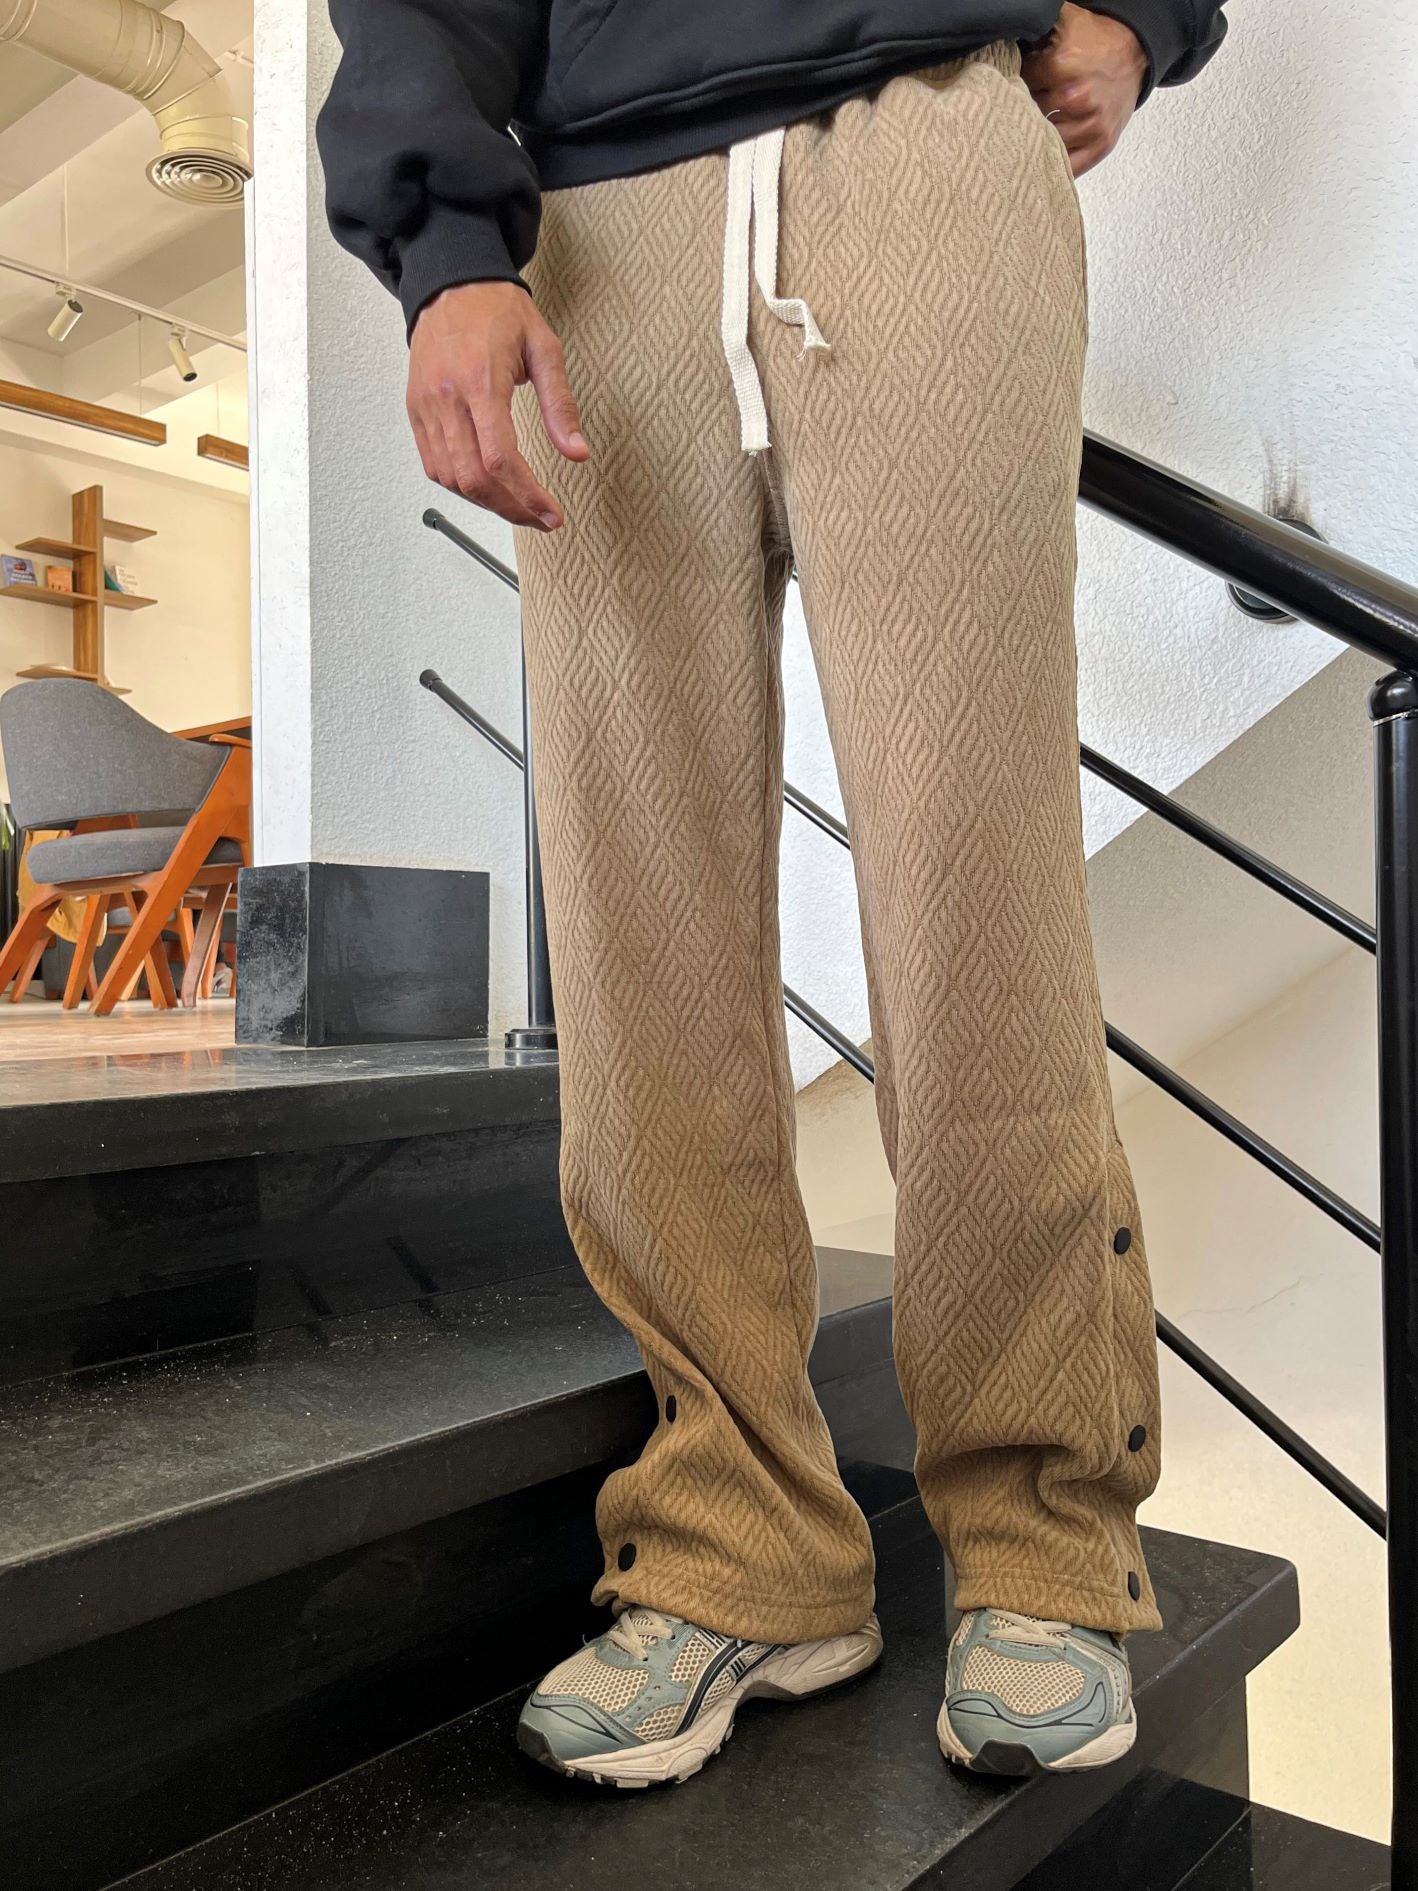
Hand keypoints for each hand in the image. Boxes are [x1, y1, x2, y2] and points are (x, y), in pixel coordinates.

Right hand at [407, 281, 587, 529]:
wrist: (452, 285)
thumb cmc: (497, 312)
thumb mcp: (544, 349)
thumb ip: (561, 405)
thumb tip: (577, 452)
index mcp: (480, 380)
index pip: (500, 458)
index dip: (527, 496)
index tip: (551, 514)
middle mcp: (447, 397)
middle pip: (475, 478)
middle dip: (511, 509)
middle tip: (540, 518)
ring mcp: (426, 407)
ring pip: (451, 479)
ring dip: (487, 503)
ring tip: (518, 506)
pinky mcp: (415, 411)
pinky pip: (434, 465)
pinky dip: (461, 487)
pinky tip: (487, 487)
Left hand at [1022, 5, 1147, 176]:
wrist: (1134, 54)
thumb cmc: (1096, 42)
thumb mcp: (1063, 22)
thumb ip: (1033, 29)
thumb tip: (1005, 41)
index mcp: (1061, 67)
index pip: (1018, 87)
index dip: (1016, 86)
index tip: (1021, 86)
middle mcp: (1075, 98)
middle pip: (1029, 117)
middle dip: (1026, 112)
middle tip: (1028, 108)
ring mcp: (1089, 126)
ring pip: (1044, 143)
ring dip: (1037, 139)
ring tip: (1038, 129)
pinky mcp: (1100, 145)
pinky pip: (1070, 167)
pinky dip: (1055, 166)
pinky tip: (1045, 160)